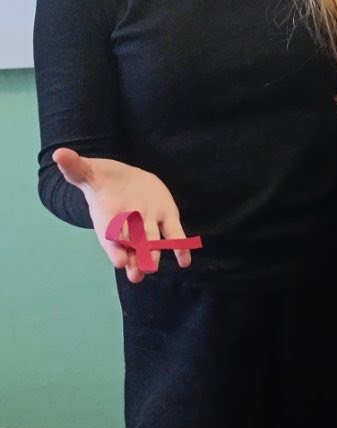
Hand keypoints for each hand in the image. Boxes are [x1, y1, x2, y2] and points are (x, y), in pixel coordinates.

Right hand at [52, 148, 189, 281]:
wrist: (122, 179)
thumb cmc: (102, 180)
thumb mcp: (88, 172)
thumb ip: (76, 167)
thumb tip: (59, 154)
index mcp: (108, 220)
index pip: (110, 238)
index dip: (114, 250)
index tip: (119, 261)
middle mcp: (128, 226)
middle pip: (131, 246)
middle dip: (135, 259)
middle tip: (137, 273)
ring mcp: (149, 223)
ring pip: (151, 242)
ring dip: (153, 256)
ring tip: (153, 268)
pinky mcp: (167, 216)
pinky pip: (174, 233)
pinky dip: (180, 247)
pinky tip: (185, 261)